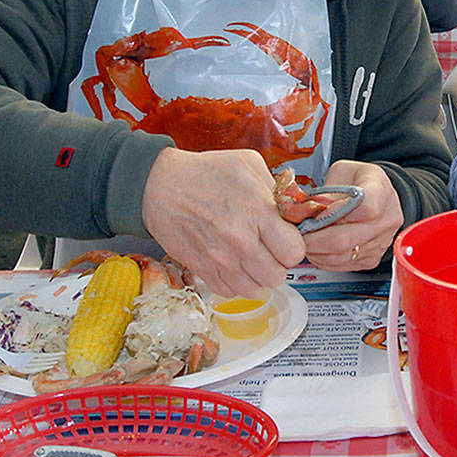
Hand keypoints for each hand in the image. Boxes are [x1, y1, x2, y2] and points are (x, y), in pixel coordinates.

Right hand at [142, 147, 305, 296]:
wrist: (160, 184)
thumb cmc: (205, 172)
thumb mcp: (249, 164)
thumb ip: (277, 187)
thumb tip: (296, 206)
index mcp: (258, 211)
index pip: (294, 252)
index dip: (293, 247)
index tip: (285, 240)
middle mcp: (241, 240)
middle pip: (277, 276)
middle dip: (277, 264)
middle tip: (269, 251)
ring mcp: (220, 258)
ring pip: (255, 289)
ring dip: (256, 277)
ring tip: (251, 260)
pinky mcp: (202, 268)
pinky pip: (229, 292)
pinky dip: (234, 283)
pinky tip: (233, 266)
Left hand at [300, 160, 403, 271]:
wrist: (380, 195)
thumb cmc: (360, 181)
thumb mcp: (342, 172)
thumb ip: (326, 192)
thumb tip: (306, 214)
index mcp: (380, 191)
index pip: (364, 208)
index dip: (333, 215)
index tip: (315, 215)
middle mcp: (386, 219)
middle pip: (346, 239)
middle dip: (314, 240)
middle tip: (300, 234)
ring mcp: (381, 241)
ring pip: (342, 256)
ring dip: (317, 252)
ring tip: (307, 240)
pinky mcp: (372, 258)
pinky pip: (345, 266)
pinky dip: (326, 260)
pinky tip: (319, 249)